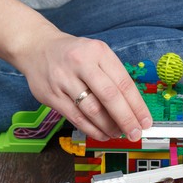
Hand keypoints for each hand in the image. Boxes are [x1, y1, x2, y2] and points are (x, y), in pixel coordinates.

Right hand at [19, 31, 151, 140]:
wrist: (36, 48)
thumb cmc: (75, 55)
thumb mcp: (98, 55)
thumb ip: (114, 78)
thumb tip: (134, 110)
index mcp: (98, 52)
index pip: (123, 83)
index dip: (137, 106)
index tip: (146, 121)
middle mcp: (81, 63)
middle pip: (110, 97)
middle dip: (126, 119)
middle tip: (135, 133)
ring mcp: (64, 79)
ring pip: (92, 110)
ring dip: (109, 127)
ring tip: (118, 134)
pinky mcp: (51, 95)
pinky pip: (76, 118)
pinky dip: (92, 130)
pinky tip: (102, 134)